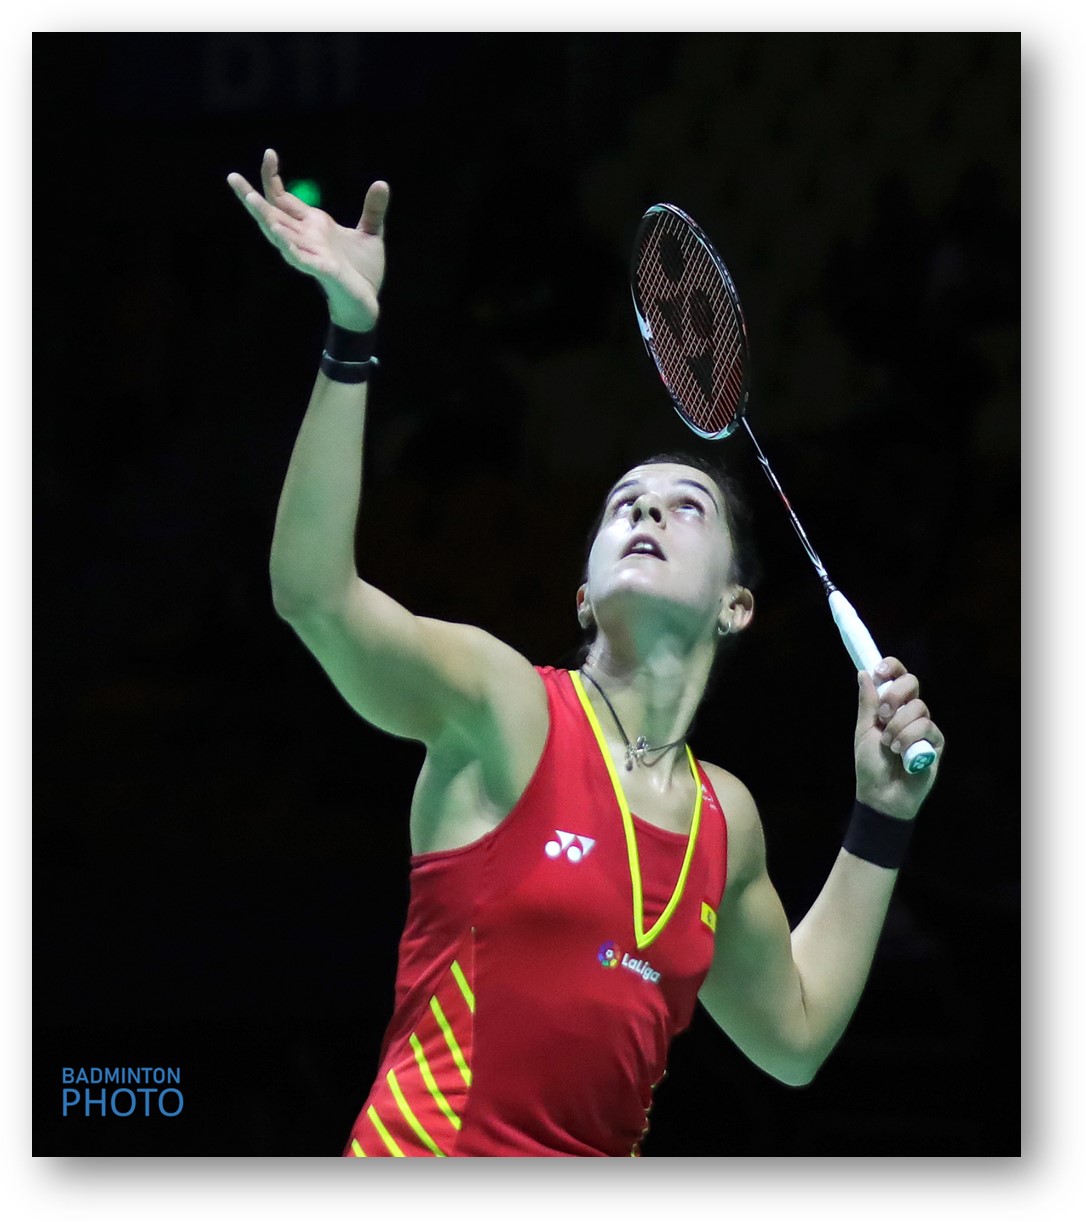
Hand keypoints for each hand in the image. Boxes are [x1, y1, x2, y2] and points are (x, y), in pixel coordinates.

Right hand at [227, 149, 388, 331]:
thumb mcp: (371, 233)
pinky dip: (288, 245)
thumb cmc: (363, 271)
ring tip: (249, 199)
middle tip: (231, 176)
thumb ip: (373, 210)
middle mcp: (306, 237)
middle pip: (272, 213)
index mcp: (313, 225)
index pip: (284, 199)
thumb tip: (382, 183)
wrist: (367, 302)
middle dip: (252, 196)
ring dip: (265, 217)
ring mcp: (310, 254)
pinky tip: (278, 232)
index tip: (269, 153)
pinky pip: (299, 257)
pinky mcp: (320, 270)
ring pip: (279, 234)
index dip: (273, 177)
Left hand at [854, 658, 943, 820]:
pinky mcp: (935, 743)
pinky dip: (909, 738)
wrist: (882, 794)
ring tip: (888, 745)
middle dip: (895, 694)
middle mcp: (908, 712)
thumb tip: (863, 673)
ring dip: (898, 726)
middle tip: (883, 713)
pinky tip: (901, 752)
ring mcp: (923, 726)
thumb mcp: (864, 730)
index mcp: (890, 706)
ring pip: (918, 707)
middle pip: (912, 683)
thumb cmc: (870, 765)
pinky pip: (927, 727)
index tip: (880, 672)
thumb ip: (867, 703)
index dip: (892, 668)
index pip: (897, 677)